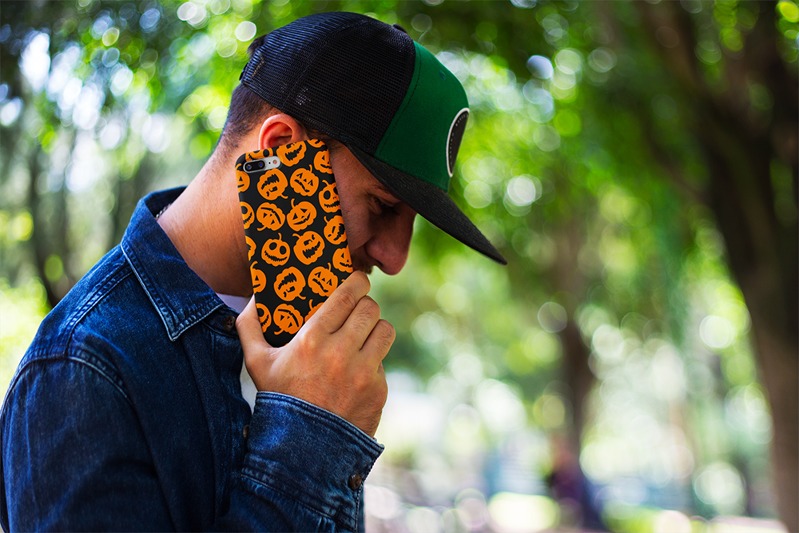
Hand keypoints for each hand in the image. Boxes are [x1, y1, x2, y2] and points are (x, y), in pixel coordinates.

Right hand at [236, 272, 393, 436]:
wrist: (302, 449)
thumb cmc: (278, 399)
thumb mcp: (256, 363)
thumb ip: (249, 326)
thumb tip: (254, 297)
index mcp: (312, 339)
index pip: (348, 295)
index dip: (357, 282)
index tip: (357, 281)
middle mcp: (341, 352)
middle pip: (370, 308)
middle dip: (365, 305)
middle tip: (358, 310)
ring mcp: (363, 372)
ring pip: (385, 330)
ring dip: (375, 329)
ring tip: (364, 335)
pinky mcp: (378, 390)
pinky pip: (383, 362)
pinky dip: (373, 362)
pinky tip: (357, 370)